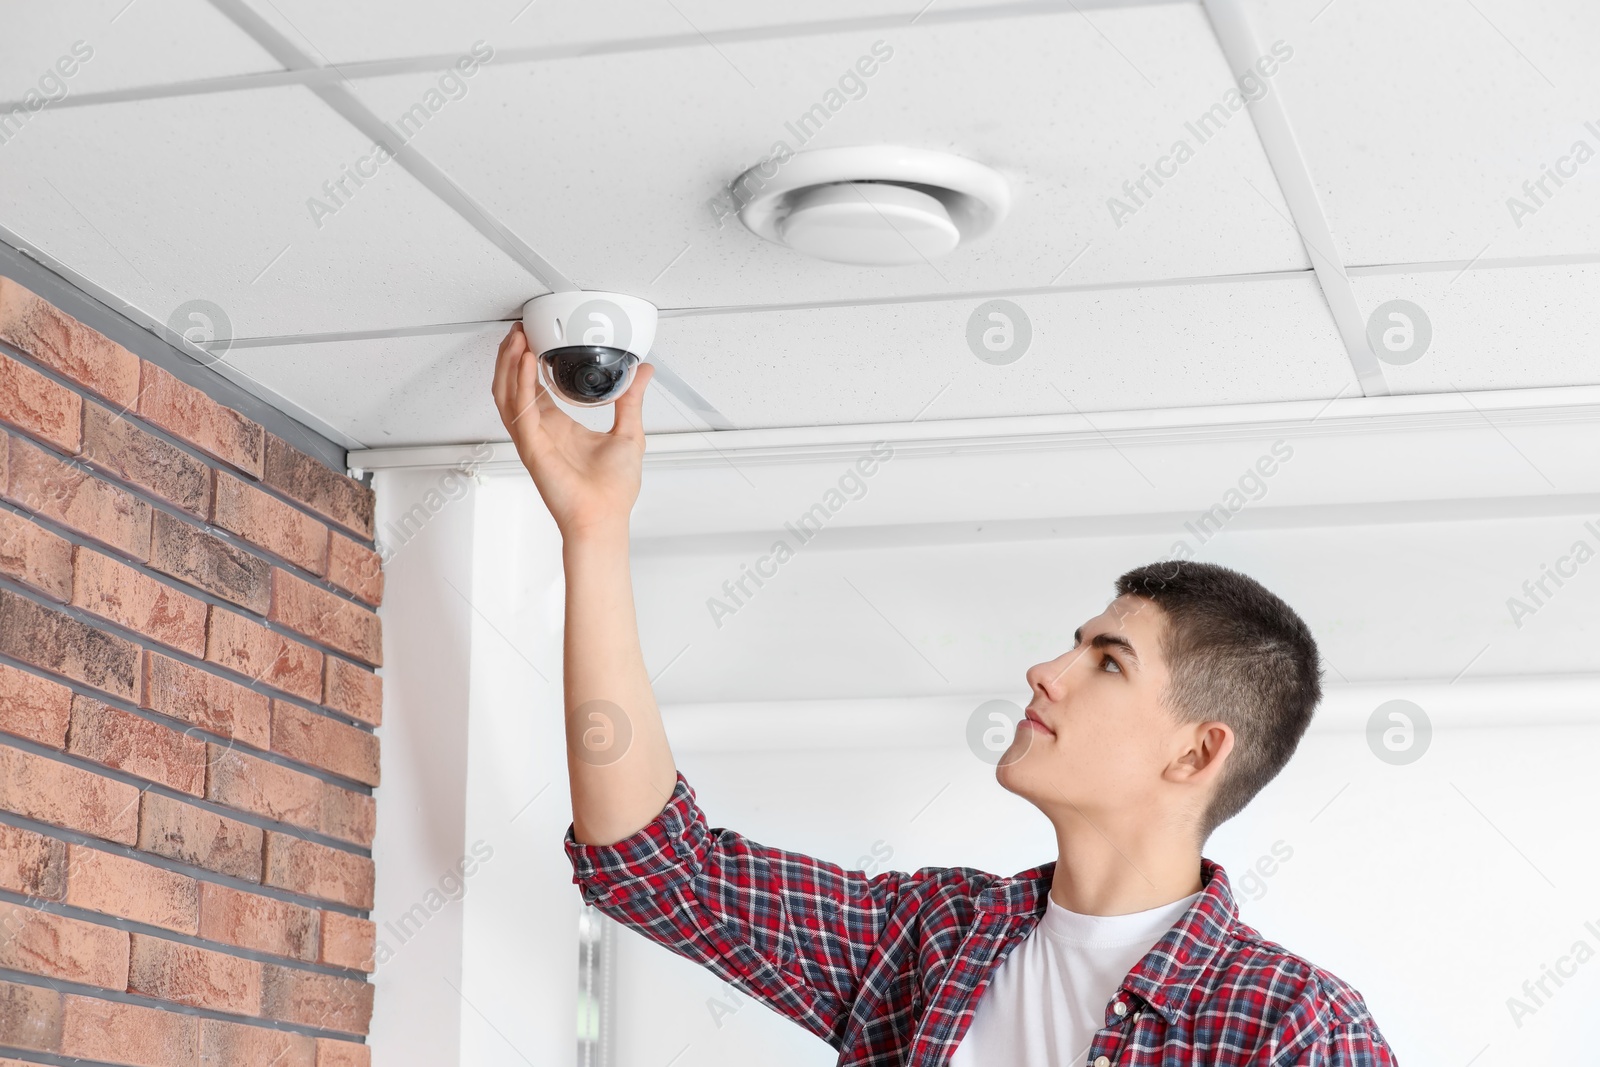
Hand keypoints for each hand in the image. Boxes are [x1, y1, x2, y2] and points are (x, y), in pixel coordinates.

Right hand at [491, 321, 654, 539]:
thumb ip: (632, 399)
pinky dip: (521, 382)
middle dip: (512, 356)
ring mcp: (533, 439)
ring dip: (509, 364)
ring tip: (516, 338)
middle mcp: (542, 431)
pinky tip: (527, 361)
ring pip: (507, 394)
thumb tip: (643, 372)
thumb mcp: (629, 432)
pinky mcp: (532, 447)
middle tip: (519, 329)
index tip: (533, 338)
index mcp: (559, 427)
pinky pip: (520, 410)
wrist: (605, 518)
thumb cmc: (612, 490)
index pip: (534, 387)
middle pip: (513, 386)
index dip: (529, 362)